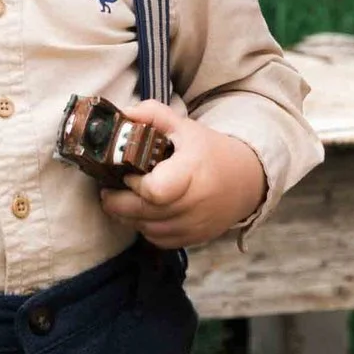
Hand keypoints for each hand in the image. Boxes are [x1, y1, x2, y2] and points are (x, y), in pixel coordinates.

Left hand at [92, 104, 266, 249]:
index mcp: (192, 171)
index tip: (128, 173)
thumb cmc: (208, 151)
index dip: (136, 184)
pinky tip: (142, 214)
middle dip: (118, 203)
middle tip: (107, 192)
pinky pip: (159, 240)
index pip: (156, 190)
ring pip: (147, 229)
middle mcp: (195, 203)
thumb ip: (151, 115)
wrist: (246, 180)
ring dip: (128, 217)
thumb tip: (121, 114)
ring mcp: (195, 225)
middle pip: (144, 213)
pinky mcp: (194, 239)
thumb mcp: (183, 126)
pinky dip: (145, 229)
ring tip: (120, 201)